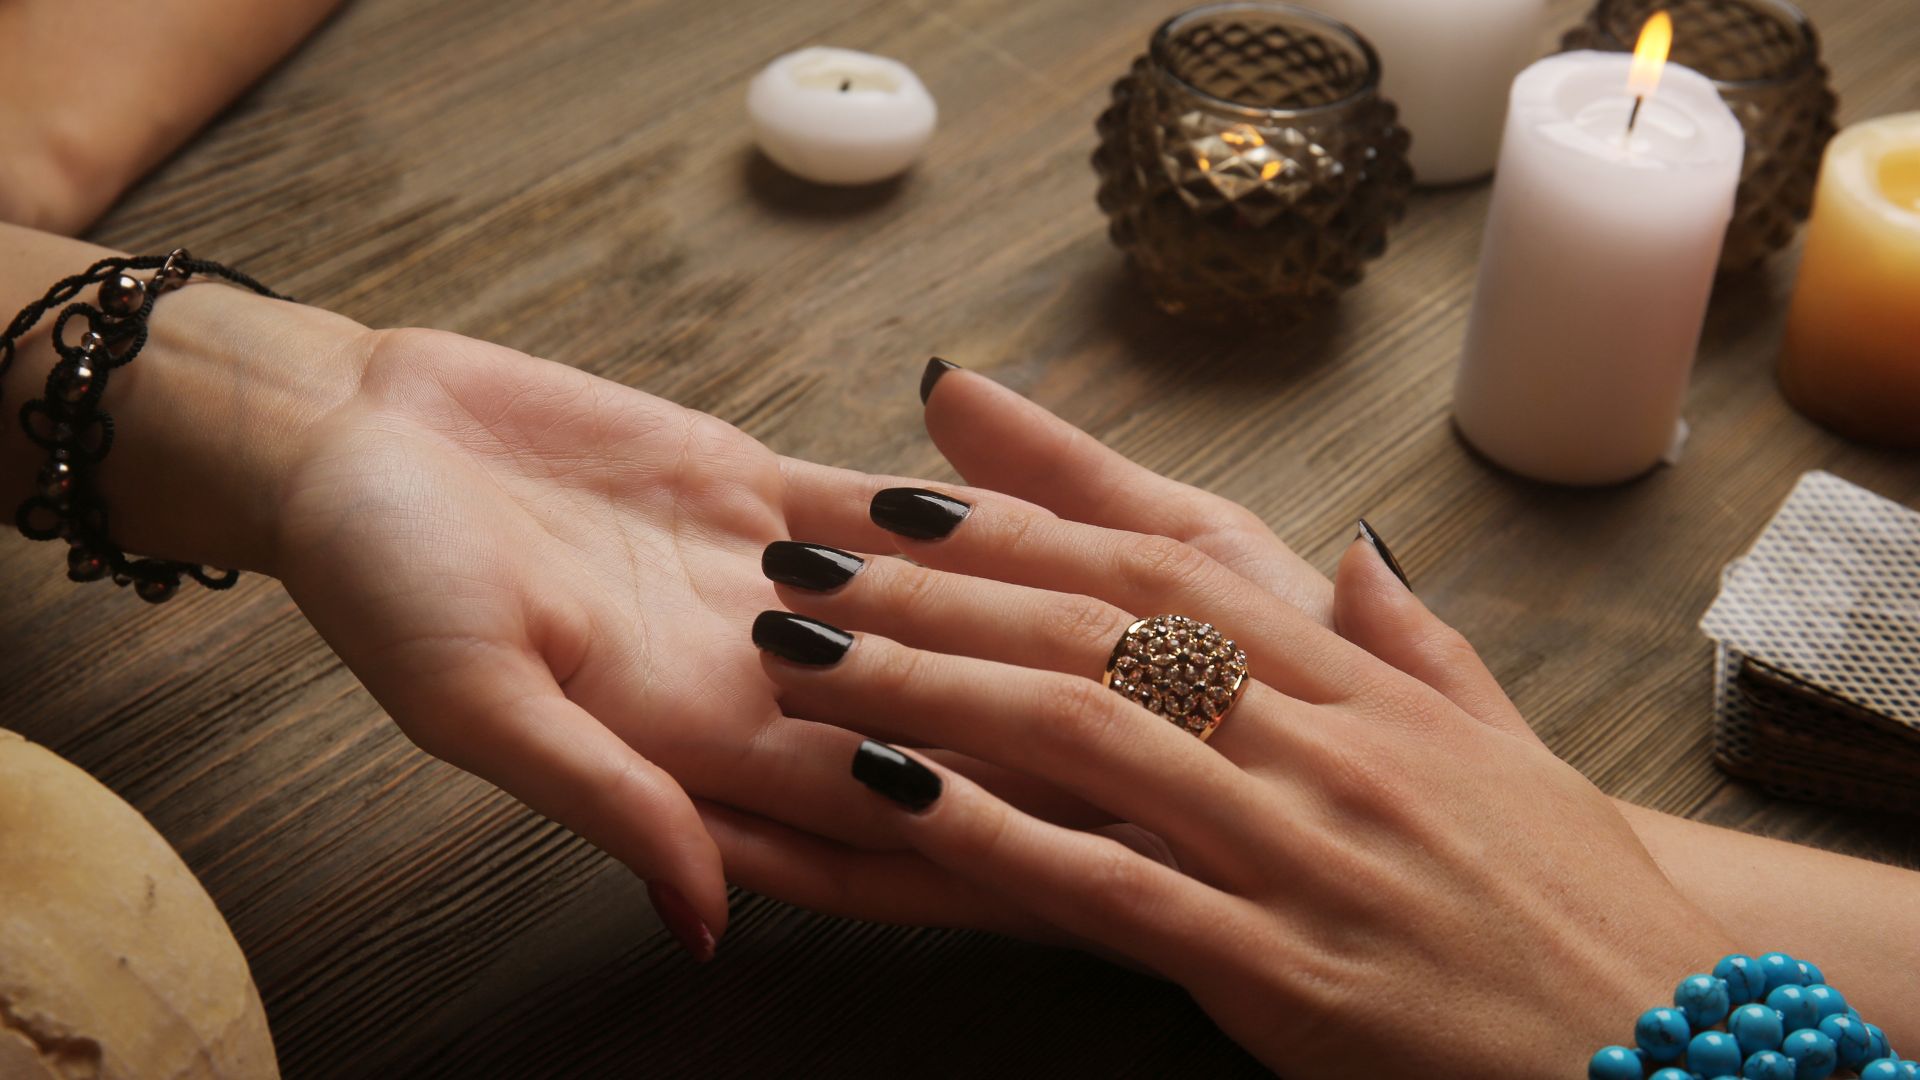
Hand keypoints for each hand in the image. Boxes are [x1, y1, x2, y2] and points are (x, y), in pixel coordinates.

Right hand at [0, 226, 1055, 950]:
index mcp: (688, 737)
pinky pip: (879, 505)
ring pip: (922, 603)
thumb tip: (705, 925)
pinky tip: (1049, 509)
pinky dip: (959, 508)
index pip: (863, 798)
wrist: (350, 436)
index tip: (1094, 840)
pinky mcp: (751, 483)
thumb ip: (602, 800)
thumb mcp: (474, 702)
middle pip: (918, 711)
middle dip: (1035, 728)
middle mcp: (745, 670)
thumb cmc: (380, 577)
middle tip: (1164, 736)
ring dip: (1021, 615)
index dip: (976, 819)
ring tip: (1140, 624)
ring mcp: (760, 575)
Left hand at [750, 488, 1736, 1076]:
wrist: (1666, 1033)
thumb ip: (1410, 636)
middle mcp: (1317, 736)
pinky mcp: (1282, 966)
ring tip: (795, 662)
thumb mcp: (1494, 738)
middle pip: (1091, 626)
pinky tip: (887, 794)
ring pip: (1081, 730)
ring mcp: (1297, 846)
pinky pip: (1112, 886)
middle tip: (798, 560)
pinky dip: (992, 834)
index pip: (1159, 563)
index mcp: (1353, 677)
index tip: (902, 491)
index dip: (1018, 518)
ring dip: (920, 684)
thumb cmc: (1562, 887)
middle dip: (928, 587)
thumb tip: (1353, 546)